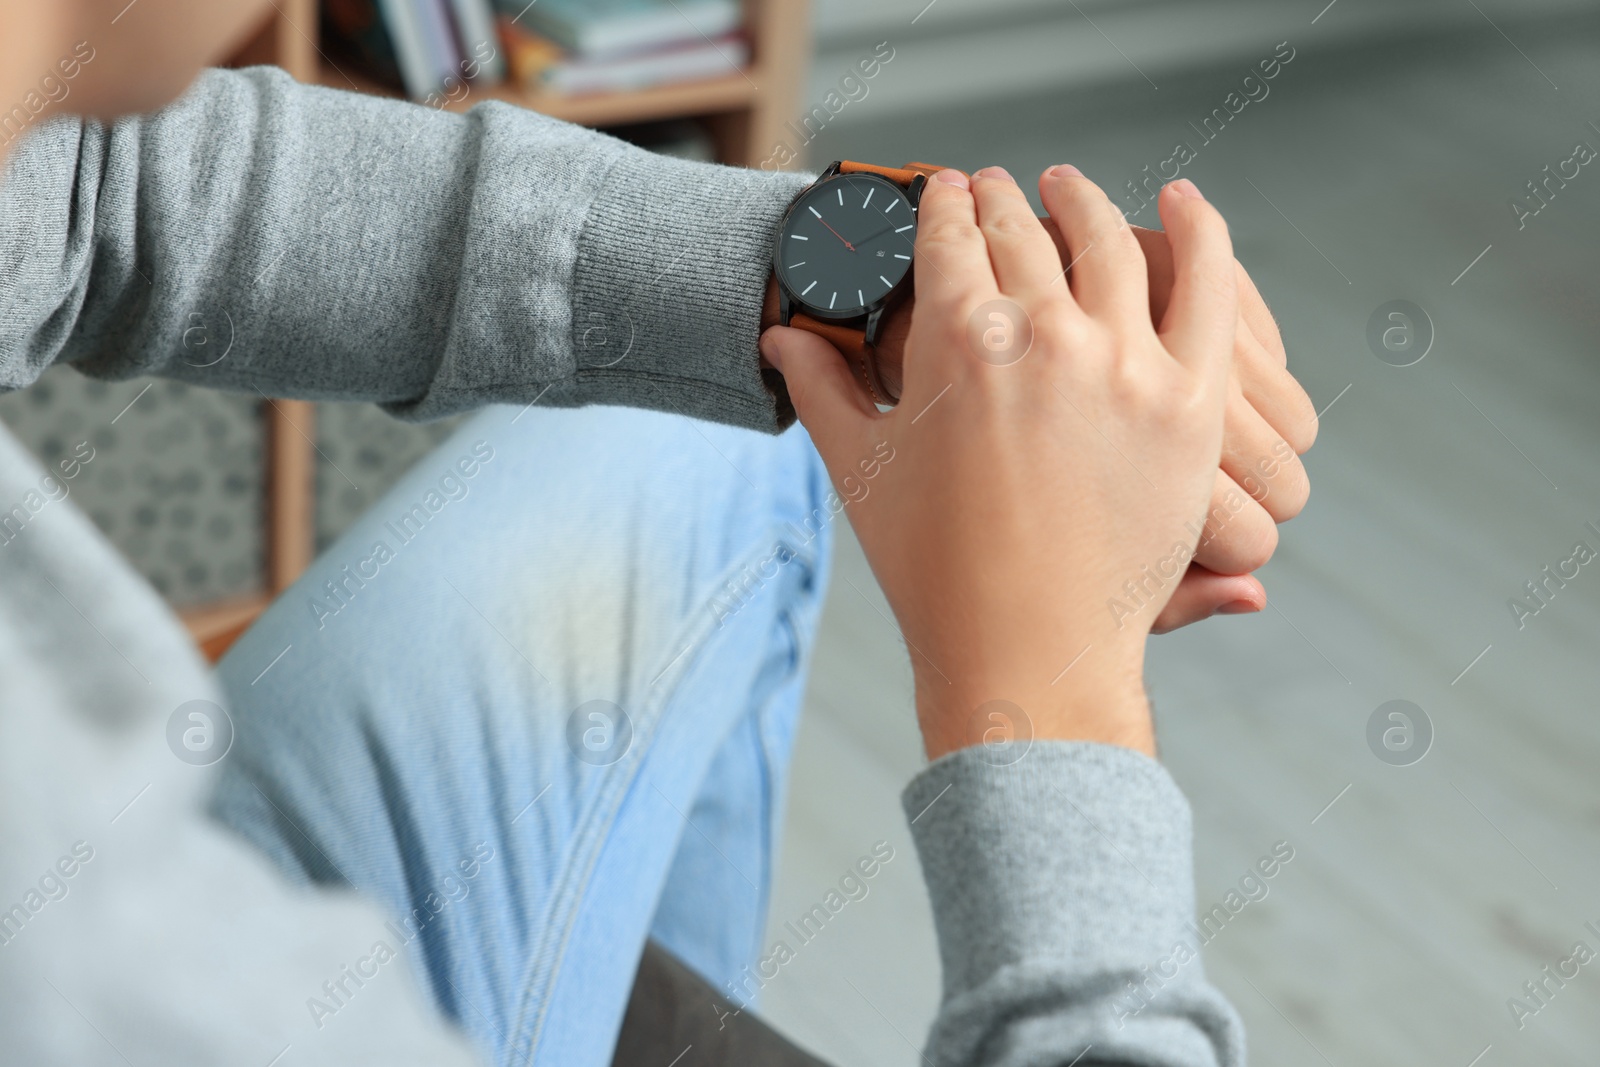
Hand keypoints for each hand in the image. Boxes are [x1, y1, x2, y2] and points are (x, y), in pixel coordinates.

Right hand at [862, 213, 1314, 630]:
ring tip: (1067, 187)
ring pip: (1108, 242)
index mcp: (956, 342)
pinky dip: (1199, 231)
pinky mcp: (1191, 401)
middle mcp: (1044, 336)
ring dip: (1082, 200)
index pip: (949, 234)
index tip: (945, 190)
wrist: (1025, 649)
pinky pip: (1208, 287)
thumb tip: (777, 338)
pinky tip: (1182, 201)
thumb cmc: (934, 568)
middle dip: (1000, 198)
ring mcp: (1126, 364)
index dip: (943, 202)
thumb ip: (820, 389)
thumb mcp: (862, 469)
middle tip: (995, 186)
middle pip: (1021, 230)